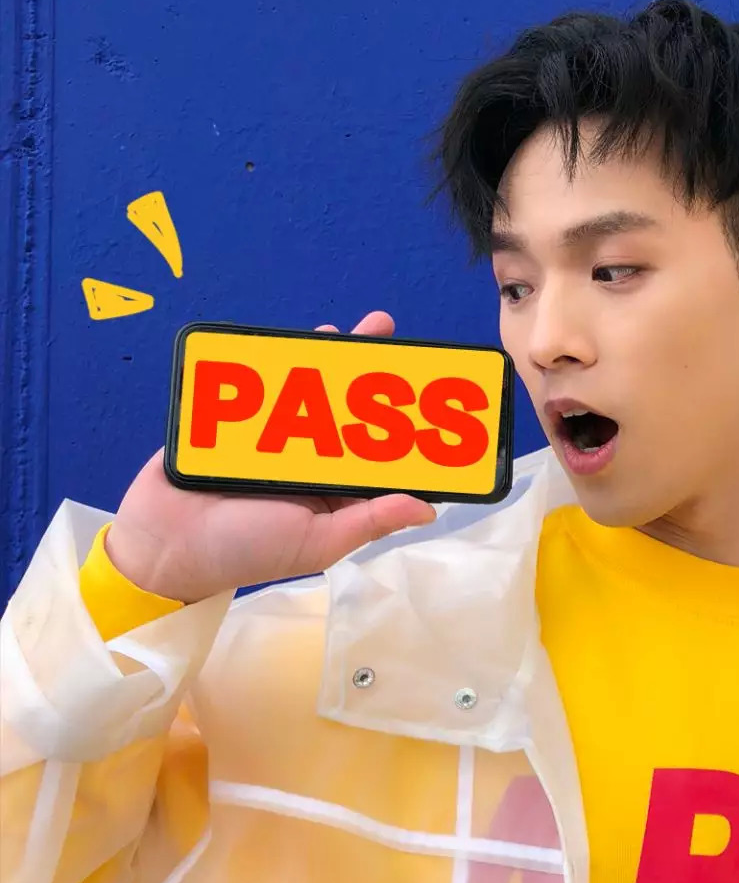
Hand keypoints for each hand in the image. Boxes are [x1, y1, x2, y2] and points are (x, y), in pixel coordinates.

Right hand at [106, 312, 436, 602]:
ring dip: (335, 360)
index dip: (403, 429)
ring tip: (360, 331)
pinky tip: (307, 338)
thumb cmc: (246, 552)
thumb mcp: (318, 542)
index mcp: (335, 492)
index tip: (431, 401)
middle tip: (398, 345)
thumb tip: (428, 511)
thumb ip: (370, 521)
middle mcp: (310, 461)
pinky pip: (265, 383)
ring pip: (311, 392)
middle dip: (373, 380)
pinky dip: (284, 360)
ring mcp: (274, 435)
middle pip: (347, 413)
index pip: (377, 456)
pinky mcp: (238, 418)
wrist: (164, 542)